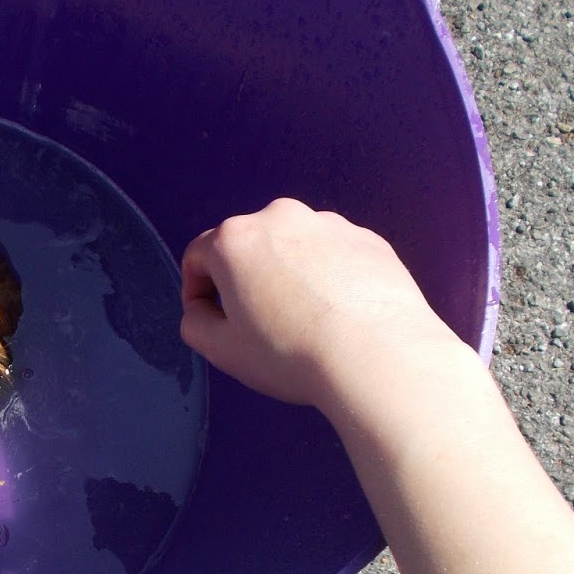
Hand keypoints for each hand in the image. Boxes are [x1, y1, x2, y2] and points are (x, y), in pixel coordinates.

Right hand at [179, 198, 466, 412]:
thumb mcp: (222, 351)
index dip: (197, 291)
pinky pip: (334, 255)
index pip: (198, 257)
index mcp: (235, 239)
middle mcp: (279, 217)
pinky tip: (339, 315)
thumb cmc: (291, 354)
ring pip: (293, 248)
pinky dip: (328, 277)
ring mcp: (329, 224)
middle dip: (245, 280)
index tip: (213, 321)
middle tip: (260, 325)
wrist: (378, 355)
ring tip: (305, 321)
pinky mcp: (368, 239)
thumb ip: (195, 323)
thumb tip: (202, 310)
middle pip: (248, 246)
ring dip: (289, 276)